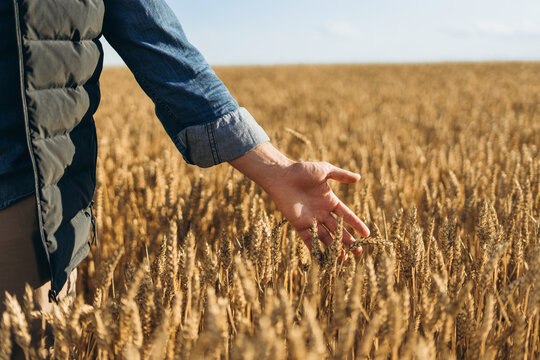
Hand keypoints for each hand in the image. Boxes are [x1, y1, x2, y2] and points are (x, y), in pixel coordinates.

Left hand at [229, 142, 369, 255]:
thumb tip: (358, 178)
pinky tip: (324, 258)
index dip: (356, 225)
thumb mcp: (324, 170)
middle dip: (348, 241)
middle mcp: (321, 212)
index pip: (347, 215)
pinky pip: (309, 240)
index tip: (367, 235)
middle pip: (338, 230)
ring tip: (344, 258)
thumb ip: (340, 175)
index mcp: (330, 201)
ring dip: (334, 248)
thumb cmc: (301, 171)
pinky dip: (316, 249)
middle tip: (358, 251)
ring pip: (325, 237)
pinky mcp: (299, 225)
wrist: (281, 176)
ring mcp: (310, 220)